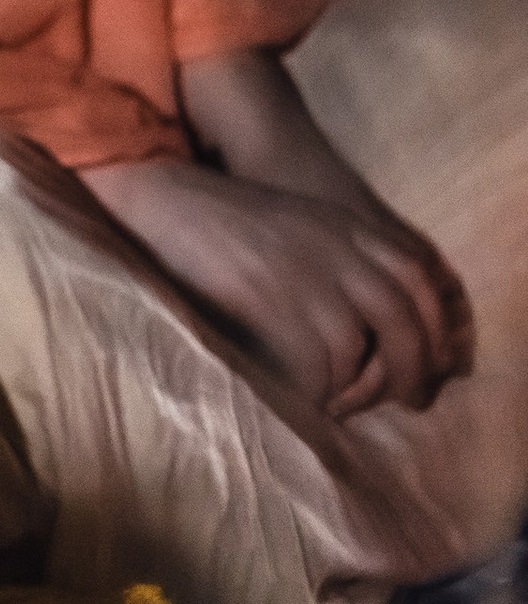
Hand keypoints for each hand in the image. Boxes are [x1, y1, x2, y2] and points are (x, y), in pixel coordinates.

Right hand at [86, 152, 471, 417]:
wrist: (169, 201)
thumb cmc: (227, 219)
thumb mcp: (303, 223)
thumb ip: (343, 256)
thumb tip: (373, 322)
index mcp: (348, 226)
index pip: (417, 277)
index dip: (434, 324)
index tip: (430, 359)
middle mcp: (337, 248)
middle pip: (399, 318)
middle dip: (410, 368)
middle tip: (408, 400)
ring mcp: (304, 274)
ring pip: (357, 347)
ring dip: (353, 384)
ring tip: (342, 402)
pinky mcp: (270, 300)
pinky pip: (313, 360)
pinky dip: (316, 387)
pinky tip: (307, 396)